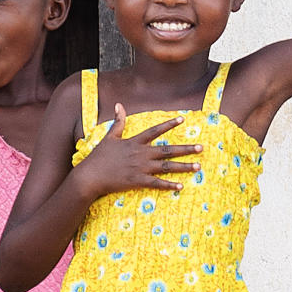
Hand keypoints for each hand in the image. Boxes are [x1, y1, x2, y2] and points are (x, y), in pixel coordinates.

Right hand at [79, 107, 200, 198]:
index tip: (183, 119)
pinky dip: (169, 185)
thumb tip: (119, 104)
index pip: (155, 130)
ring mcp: (140, 168)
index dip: (169, 124)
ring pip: (166, 167)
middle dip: (185, 149)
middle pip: (167, 149)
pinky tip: (181, 186)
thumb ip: (118, 122)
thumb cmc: (99, 157)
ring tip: (198, 167)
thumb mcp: (109, 137)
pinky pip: (156, 184)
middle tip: (201, 148)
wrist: (90, 176)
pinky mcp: (137, 181)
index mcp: (134, 142)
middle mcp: (140, 154)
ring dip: (183, 167)